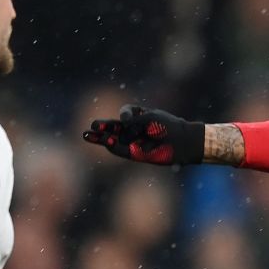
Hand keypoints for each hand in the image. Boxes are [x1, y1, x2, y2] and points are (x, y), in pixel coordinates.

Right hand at [83, 104, 203, 164]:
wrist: (181, 142)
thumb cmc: (167, 126)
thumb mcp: (149, 118)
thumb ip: (132, 120)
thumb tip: (120, 124)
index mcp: (138, 116)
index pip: (125, 113)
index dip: (124, 114)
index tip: (125, 118)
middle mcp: (134, 129)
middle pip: (113, 128)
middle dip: (101, 128)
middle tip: (91, 127)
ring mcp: (133, 142)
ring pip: (113, 140)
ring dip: (101, 138)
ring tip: (87, 135)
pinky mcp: (135, 154)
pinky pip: (120, 150)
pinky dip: (112, 146)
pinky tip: (105, 142)